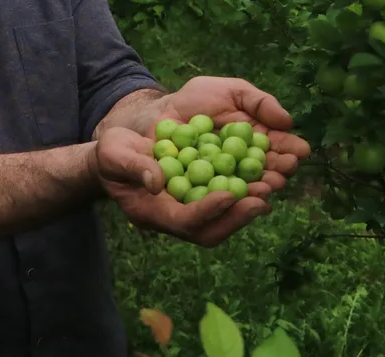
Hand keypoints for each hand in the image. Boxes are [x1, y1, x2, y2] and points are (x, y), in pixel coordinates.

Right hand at [91, 126, 268, 246]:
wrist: (117, 155)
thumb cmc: (112, 154)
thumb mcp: (114, 153)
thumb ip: (134, 167)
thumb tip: (157, 182)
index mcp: (151, 212)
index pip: (184, 220)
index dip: (208, 211)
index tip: (231, 194)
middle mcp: (174, 218)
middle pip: (210, 231)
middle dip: (237, 217)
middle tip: (263, 198)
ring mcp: (188, 210)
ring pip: (222, 221)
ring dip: (247, 206)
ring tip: (272, 186)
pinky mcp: (199, 197)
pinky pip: (225, 202)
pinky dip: (245, 192)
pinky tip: (263, 175)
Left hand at [155, 76, 311, 193]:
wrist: (157, 111)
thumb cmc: (197, 99)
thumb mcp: (232, 91)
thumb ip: (260, 102)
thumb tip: (288, 121)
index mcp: (254, 143)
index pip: (276, 150)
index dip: (289, 151)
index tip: (300, 151)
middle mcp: (241, 167)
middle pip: (264, 175)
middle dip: (277, 174)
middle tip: (285, 171)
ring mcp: (220, 183)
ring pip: (242, 191)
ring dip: (256, 191)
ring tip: (267, 186)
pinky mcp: (196, 195)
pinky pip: (211, 201)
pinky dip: (222, 201)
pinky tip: (233, 196)